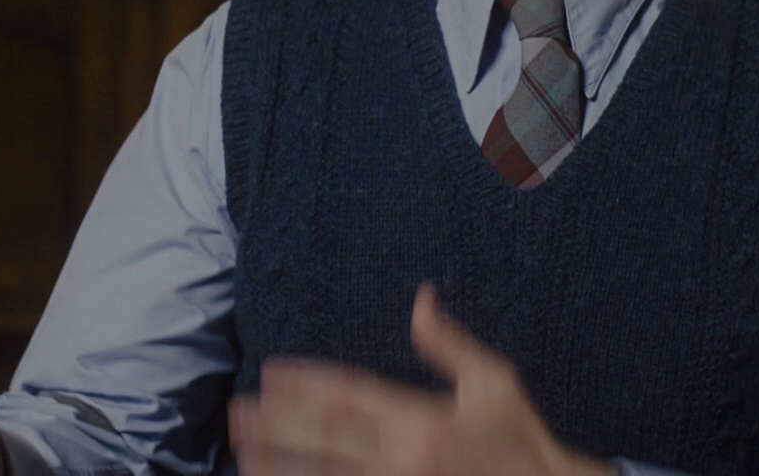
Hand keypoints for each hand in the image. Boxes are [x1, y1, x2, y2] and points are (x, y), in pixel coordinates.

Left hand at [228, 284, 612, 475]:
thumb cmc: (522, 438)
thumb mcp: (494, 382)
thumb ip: (450, 344)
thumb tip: (420, 298)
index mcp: (421, 419)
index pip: (348, 395)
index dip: (304, 384)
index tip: (270, 372)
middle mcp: (401, 458)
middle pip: (324, 438)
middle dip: (276, 424)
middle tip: (236, 413)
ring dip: (280, 465)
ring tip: (241, 453)